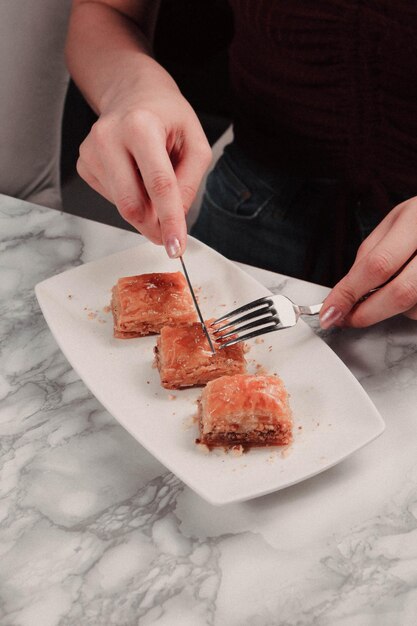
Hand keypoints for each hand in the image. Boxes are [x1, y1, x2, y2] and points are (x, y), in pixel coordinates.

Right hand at [76, 66, 211, 256]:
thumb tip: (175, 219)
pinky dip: (131, 197)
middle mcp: (108, 137)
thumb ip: (189, 182)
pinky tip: (135, 175)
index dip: (169, 220)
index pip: (158, 185)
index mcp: (140, 126)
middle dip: (155, 225)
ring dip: (145, 207)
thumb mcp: (195, 142)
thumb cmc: (167, 116)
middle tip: (171, 231)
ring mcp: (90, 152)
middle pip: (132, 205)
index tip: (176, 247)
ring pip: (122, 207)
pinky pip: (112, 200)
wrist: (133, 92)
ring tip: (152, 177)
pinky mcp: (84, 165)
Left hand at [320, 196, 416, 327]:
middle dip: (366, 312)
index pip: (378, 264)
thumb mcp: (395, 223)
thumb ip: (369, 255)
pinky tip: (410, 288)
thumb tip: (343, 293)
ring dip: (391, 309)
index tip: (330, 311)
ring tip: (390, 287)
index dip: (349, 293)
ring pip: (414, 307)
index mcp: (416, 220)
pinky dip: (410, 308)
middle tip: (346, 318)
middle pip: (400, 292)